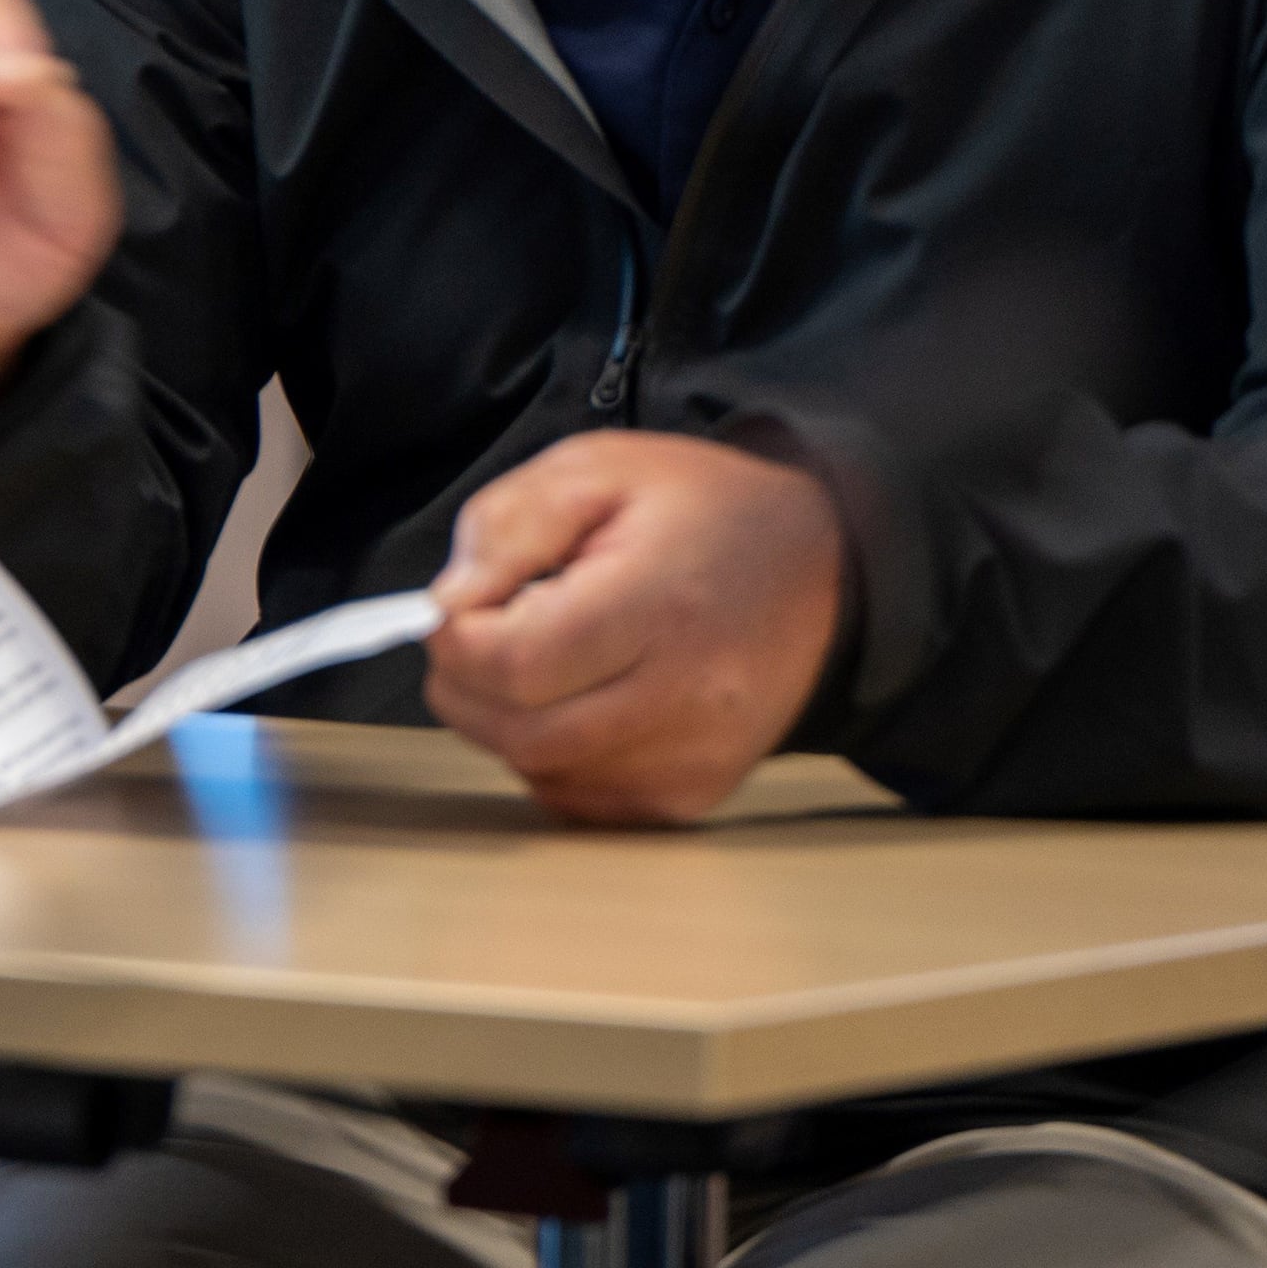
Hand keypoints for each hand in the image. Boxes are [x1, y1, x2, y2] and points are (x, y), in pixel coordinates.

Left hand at [425, 433, 845, 825]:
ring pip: (542, 772)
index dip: (456, 638)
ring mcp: (695, 757)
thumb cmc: (700, 509)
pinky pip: (580, 799)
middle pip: (518, 731)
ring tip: (535, 658)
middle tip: (477, 635)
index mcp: (656, 604)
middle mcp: (685, 697)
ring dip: (503, 722)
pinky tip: (573, 701)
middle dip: (465, 686)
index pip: (514, 663)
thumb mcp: (595, 468)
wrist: (822, 566)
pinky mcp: (695, 792)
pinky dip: (548, 757)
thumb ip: (506, 528)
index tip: (460, 605)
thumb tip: (444, 606)